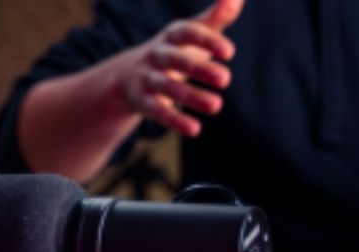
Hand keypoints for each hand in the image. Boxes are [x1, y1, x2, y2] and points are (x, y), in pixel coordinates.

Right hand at [110, 0, 244, 136]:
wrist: (128, 75)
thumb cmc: (175, 51)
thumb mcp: (194, 32)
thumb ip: (217, 16)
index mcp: (172, 36)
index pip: (187, 34)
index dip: (207, 41)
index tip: (229, 52)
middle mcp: (157, 55)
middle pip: (177, 61)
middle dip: (199, 69)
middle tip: (226, 79)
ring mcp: (147, 79)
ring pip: (167, 88)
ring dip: (191, 97)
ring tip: (216, 106)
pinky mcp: (143, 102)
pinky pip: (157, 111)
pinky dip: (175, 121)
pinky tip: (194, 129)